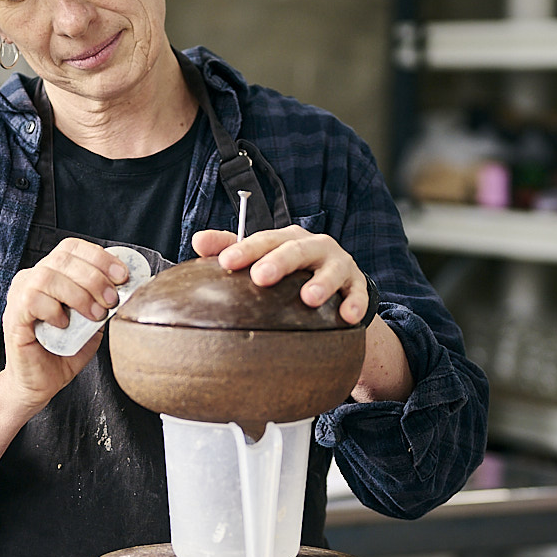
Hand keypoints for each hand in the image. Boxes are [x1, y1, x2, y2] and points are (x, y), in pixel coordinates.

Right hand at [0, 238, 131, 410]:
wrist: (40, 384)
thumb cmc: (63, 352)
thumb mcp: (93, 324)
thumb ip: (104, 304)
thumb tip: (127, 289)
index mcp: (53, 274)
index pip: (73, 248)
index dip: (99, 257)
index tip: (122, 276)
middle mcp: (34, 278)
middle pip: (63, 259)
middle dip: (94, 278)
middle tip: (111, 301)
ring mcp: (20, 295)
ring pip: (48, 276)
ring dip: (78, 294)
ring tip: (92, 315)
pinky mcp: (14, 315)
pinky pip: (32, 299)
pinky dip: (54, 310)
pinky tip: (64, 325)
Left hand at [190, 226, 411, 402]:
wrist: (335, 282)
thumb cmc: (290, 269)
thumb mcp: (261, 257)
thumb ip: (229, 248)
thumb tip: (197, 241)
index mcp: (287, 239)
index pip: (263, 240)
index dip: (245, 249)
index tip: (226, 262)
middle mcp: (314, 246)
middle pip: (296, 250)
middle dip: (279, 262)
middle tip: (261, 276)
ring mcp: (338, 264)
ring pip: (332, 270)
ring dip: (322, 282)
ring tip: (309, 299)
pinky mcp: (358, 285)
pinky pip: (359, 294)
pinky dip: (355, 304)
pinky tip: (348, 317)